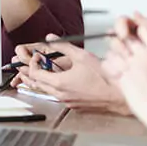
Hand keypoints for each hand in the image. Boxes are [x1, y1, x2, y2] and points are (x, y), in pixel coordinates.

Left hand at [13, 34, 129, 113]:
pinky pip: (58, 97)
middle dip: (30, 73)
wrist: (120, 96)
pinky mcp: (75, 106)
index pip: (34, 73)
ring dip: (40, 81)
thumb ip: (63, 46)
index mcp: (59, 83)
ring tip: (36, 74)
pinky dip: (52, 89)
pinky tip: (57, 83)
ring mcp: (67, 102)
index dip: (33, 63)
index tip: (38, 56)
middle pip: (37, 84)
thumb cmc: (104, 77)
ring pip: (47, 91)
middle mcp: (61, 95)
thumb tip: (49, 38)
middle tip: (26, 66)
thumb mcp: (82, 56)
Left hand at [102, 13, 146, 135]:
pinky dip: (108, 62)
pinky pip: (107, 61)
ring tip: (118, 51)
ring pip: (113, 45)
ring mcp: (130, 65)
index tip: (134, 17)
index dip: (138, 20)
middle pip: (125, 32)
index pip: (145, 27)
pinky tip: (114, 65)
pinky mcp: (120, 76)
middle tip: (118, 30)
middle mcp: (143, 55)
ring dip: (113, 46)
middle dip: (119, 28)